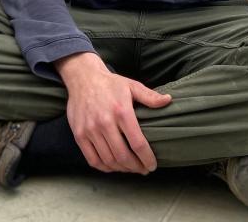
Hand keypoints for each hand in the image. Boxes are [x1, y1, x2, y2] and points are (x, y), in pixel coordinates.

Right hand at [55, 52, 171, 173]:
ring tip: (130, 168)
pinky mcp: (79, 135)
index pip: (137, 143)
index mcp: (122, 111)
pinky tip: (113, 165)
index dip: (147, 158)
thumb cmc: (110, 84)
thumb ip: (150, 96)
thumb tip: (168, 100)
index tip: (152, 165)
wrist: (83, 78)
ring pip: (108, 160)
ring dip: (122, 169)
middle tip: (143, 169)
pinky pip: (92, 159)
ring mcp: (90, 130)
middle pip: (122, 156)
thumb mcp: (132, 86)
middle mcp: (105, 122)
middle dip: (136, 167)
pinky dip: (105, 167)